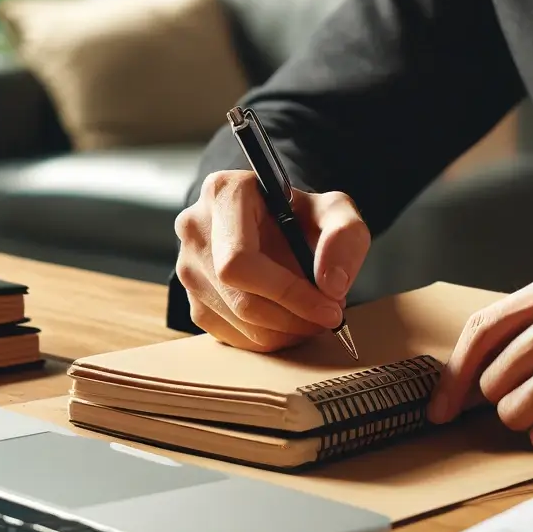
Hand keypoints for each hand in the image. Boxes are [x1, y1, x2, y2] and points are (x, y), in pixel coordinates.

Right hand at [174, 171, 370, 352]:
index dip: (288, 293)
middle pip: (239, 297)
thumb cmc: (303, 213)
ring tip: (316, 315)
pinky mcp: (193, 298)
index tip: (329, 308)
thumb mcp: (335, 209)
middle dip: (293, 318)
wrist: (278, 221)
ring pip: (236, 321)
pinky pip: (229, 335)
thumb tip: (332, 285)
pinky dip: (268, 337)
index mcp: (224, 193)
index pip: (241, 260)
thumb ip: (345, 235)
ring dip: (285, 331)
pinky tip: (292, 320)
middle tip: (330, 317)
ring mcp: (187, 266)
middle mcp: (195, 228)